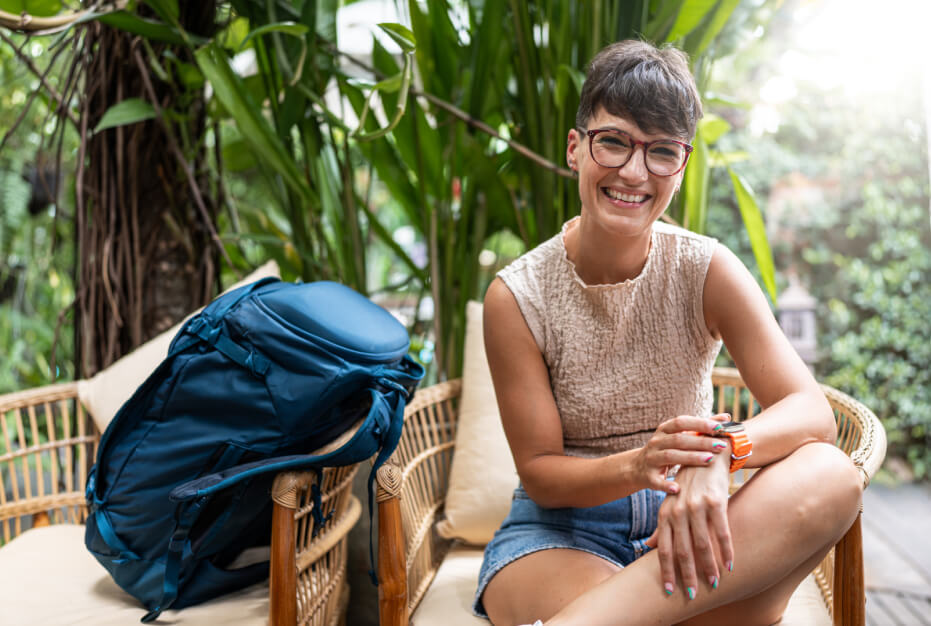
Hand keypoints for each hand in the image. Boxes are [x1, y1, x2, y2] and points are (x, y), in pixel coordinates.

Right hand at [634, 414, 730, 493]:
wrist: (638, 467)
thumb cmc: (666, 450)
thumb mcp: (679, 436)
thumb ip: (701, 427)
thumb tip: (726, 418)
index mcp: (664, 430)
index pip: (681, 422)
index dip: (699, 423)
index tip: (718, 427)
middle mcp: (656, 442)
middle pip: (679, 440)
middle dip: (701, 442)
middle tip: (721, 446)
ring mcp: (651, 459)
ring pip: (670, 456)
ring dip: (690, 458)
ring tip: (709, 459)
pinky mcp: (648, 476)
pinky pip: (657, 481)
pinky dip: (666, 484)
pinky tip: (678, 487)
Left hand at [644, 447, 732, 599]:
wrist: (707, 453)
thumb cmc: (689, 483)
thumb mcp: (670, 502)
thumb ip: (661, 527)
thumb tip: (648, 548)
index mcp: (665, 513)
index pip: (664, 548)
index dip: (666, 571)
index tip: (669, 590)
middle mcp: (678, 510)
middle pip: (682, 550)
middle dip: (688, 575)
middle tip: (693, 594)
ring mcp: (696, 506)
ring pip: (703, 544)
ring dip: (709, 567)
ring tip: (714, 583)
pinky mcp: (715, 501)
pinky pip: (722, 531)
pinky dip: (727, 550)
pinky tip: (731, 565)